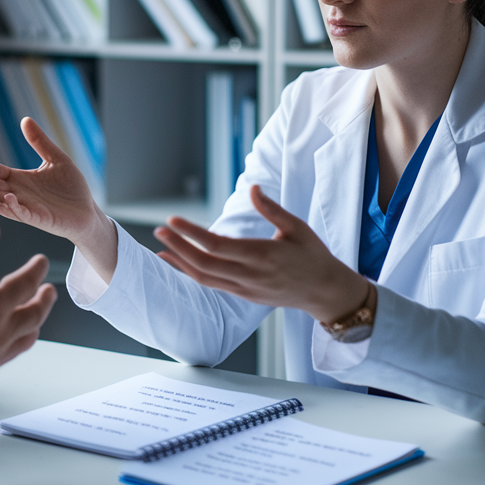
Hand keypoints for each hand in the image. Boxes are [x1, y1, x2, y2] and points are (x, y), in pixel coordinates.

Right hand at [0, 118, 116, 277]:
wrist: (88, 212)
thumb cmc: (71, 188)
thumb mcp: (55, 159)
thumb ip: (39, 142)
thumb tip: (25, 119)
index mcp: (18, 180)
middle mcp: (17, 194)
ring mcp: (26, 207)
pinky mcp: (39, 219)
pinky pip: (23, 213)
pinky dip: (14, 207)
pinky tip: (7, 196)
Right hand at [0, 219, 56, 401]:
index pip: (24, 284)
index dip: (35, 269)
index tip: (42, 261)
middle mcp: (2, 331)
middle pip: (34, 312)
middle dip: (43, 298)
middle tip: (49, 289)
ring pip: (27, 335)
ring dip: (36, 321)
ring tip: (37, 315)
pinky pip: (13, 352)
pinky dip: (21, 341)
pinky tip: (11, 343)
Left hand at [153, 185, 368, 323]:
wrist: (325, 292)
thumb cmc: (313, 256)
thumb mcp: (297, 228)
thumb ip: (271, 209)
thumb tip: (252, 188)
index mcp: (262, 255)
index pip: (217, 245)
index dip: (191, 234)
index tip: (173, 220)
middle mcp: (250, 275)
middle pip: (204, 264)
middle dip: (178, 247)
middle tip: (159, 229)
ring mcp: (245, 289)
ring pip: (204, 278)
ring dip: (180, 262)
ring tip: (161, 247)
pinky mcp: (244, 296)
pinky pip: (212, 284)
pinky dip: (192, 273)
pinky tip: (179, 262)